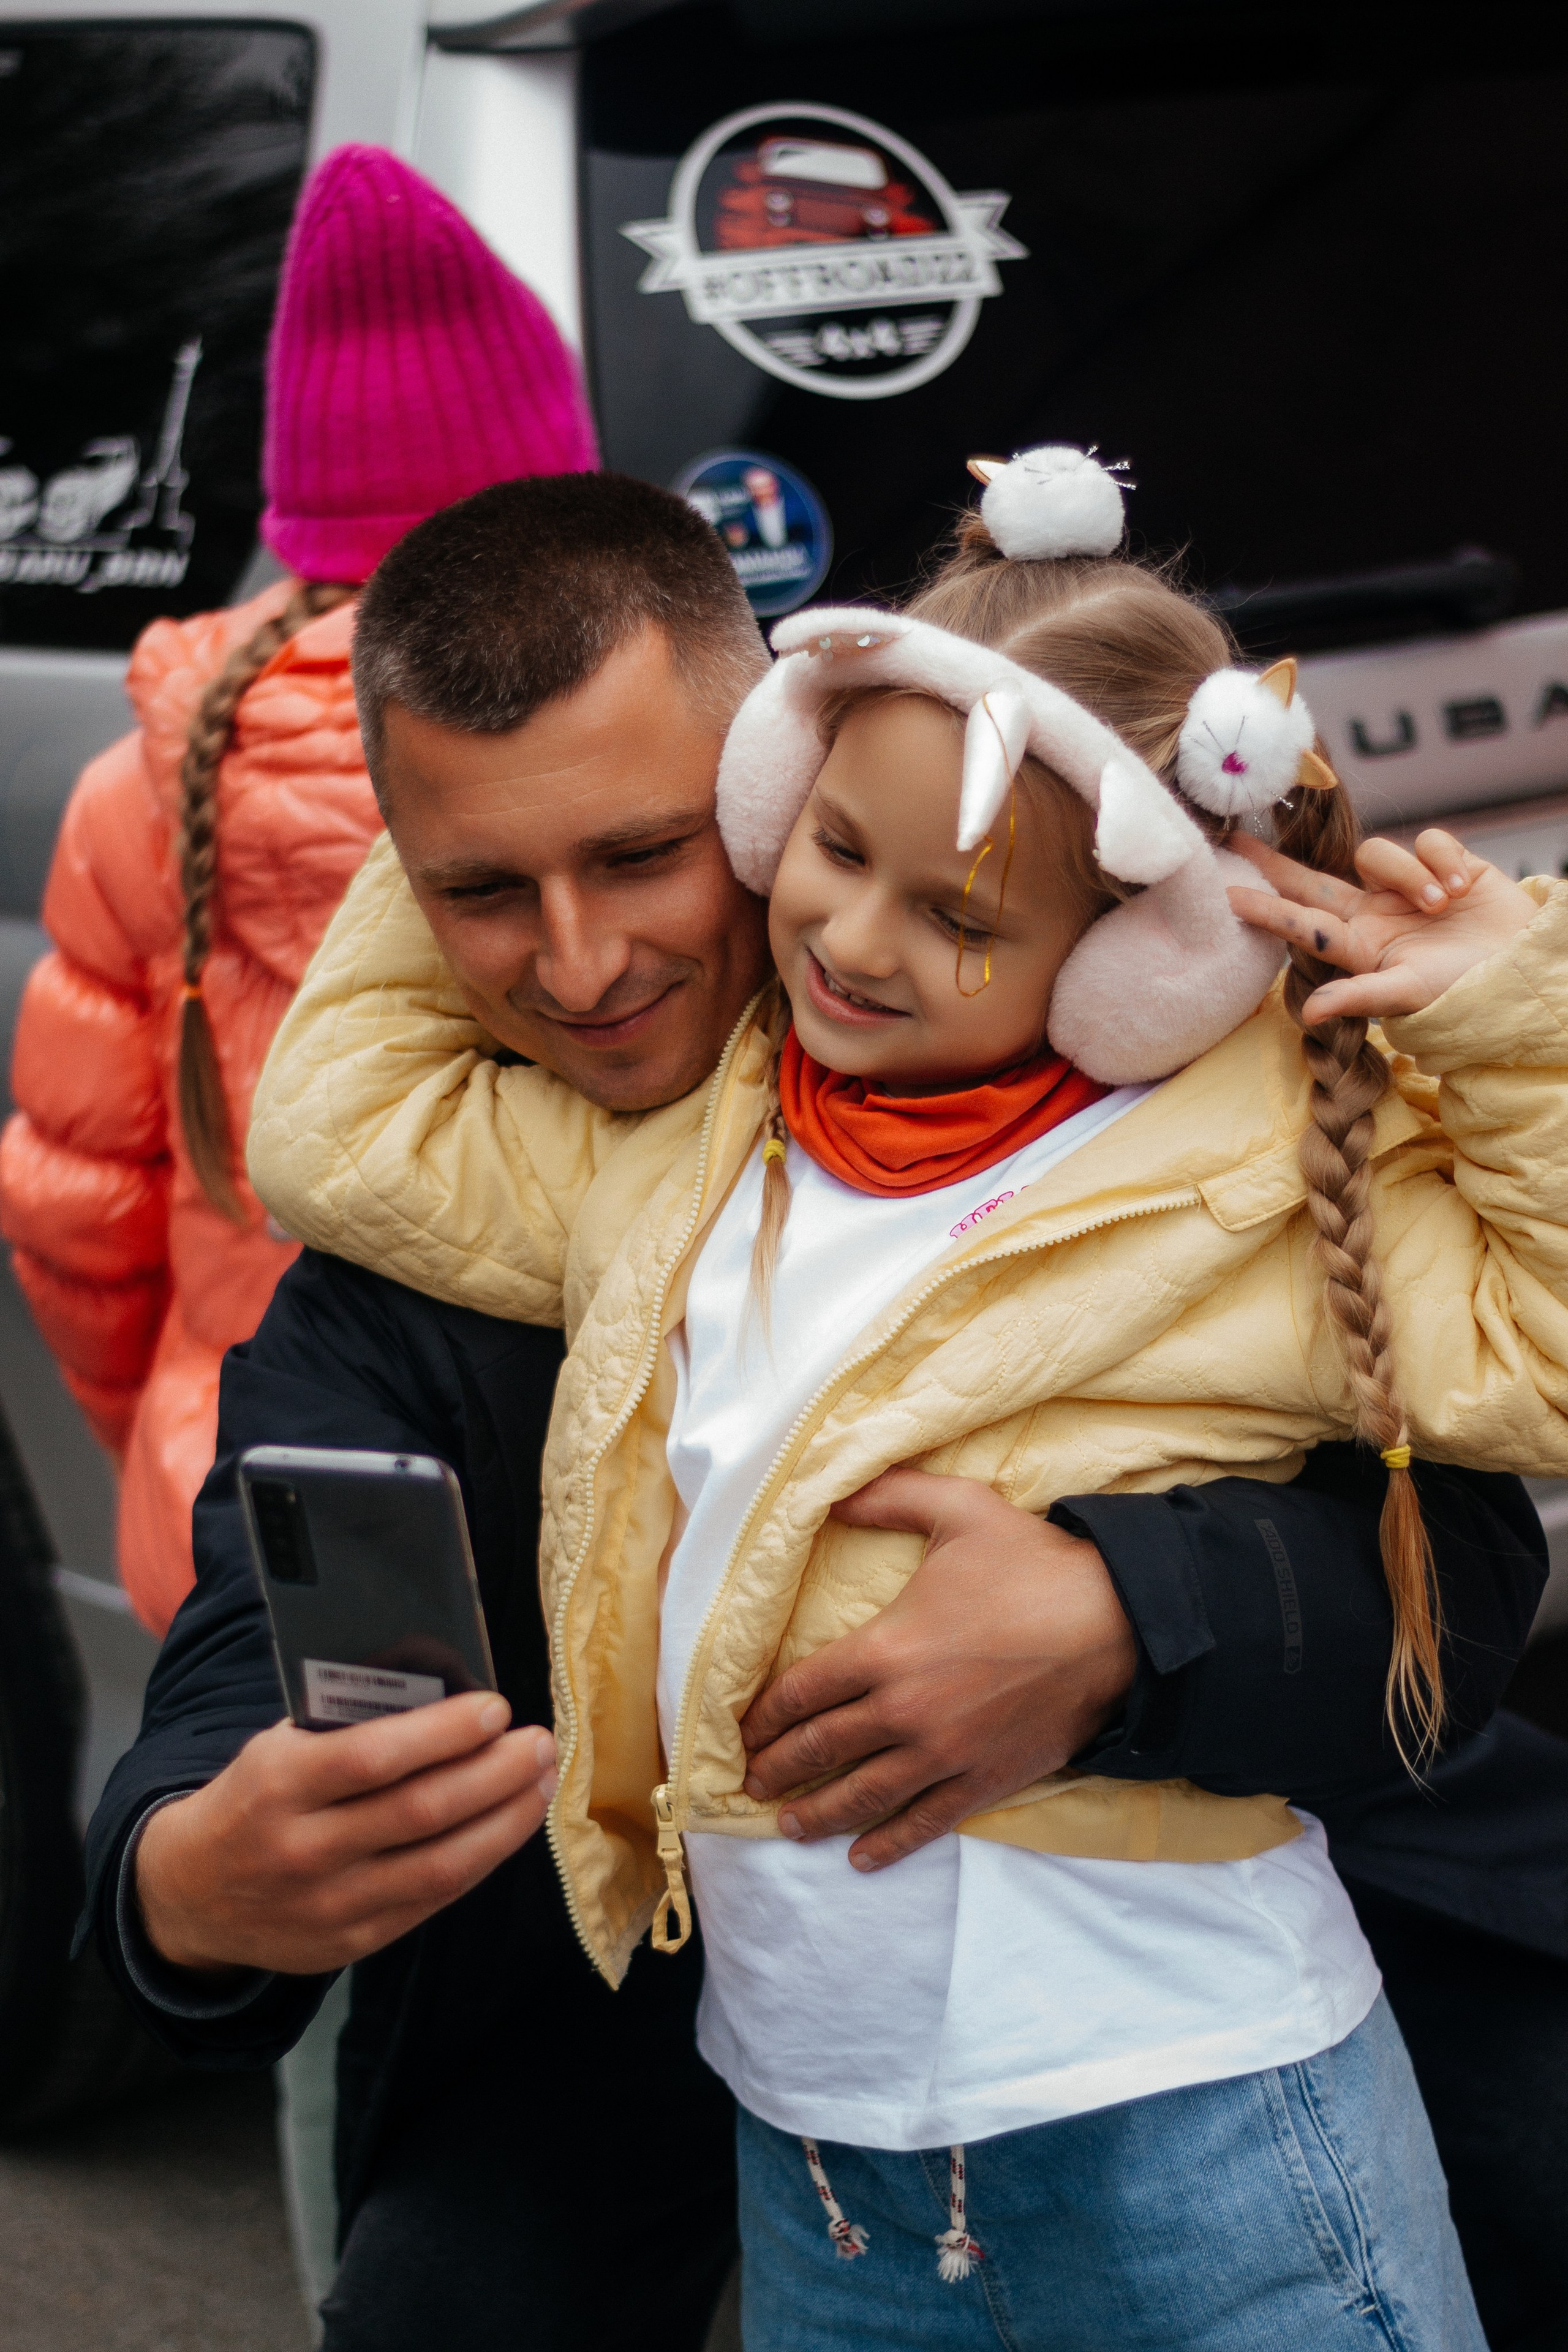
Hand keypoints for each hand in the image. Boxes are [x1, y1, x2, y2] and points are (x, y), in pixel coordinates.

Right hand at [136, 1693, 555, 1976]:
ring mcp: (328, 1905)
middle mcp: (303, 1850)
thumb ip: (347, 1721)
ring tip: (540, 1782)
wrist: (190, 1892)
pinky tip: (506, 1827)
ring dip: (504, 1821)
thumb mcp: (278, 1745)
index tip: (494, 1709)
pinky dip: (479, 1860)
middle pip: (420, 1812)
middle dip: (493, 1774)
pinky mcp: (351, 1942)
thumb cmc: (254, 1797)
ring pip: (439, 1865)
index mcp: (279, 1785)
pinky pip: (432, 1900)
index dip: (442, 1733)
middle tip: (538, 1743)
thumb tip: (440, 1683)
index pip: (373, 1757)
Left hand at [738, 1468, 1136, 1871]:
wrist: (1116, 1623)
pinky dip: (890, 1844)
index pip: (803, 1692)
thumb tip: (832, 1492)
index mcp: (886, 1648)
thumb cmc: (1033, 1564)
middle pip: (821, 1748)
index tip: (742, 1730)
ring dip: (819, 1814)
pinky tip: (862, 1857)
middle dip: (779, 1768)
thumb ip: (888, 1496)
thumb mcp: (958, 1510)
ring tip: (789, 1826)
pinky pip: (926, 1821)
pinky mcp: (983, 1779)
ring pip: (864, 1795)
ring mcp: (944, 1752)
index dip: (765, 1715)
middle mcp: (904, 1710)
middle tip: (750, 1783)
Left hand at [1226, 827, 1535, 1024]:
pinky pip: (1428, 840)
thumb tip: (1310, 1014)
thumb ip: (1360, 996)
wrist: (1524, 968)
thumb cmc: (1464, 990)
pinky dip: (1445, 861)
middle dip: (1277, 862)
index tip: (1225, 895)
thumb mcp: (1409, 994)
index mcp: (1360, 946)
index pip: (1302, 923)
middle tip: (1236, 838)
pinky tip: (1465, 887)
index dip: (1265, 908)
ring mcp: (1406, 887)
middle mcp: (1374, 914)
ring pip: (1380, 854)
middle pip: (1314, 880)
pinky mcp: (1444, 862)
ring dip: (1412, 875)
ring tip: (1445, 905)